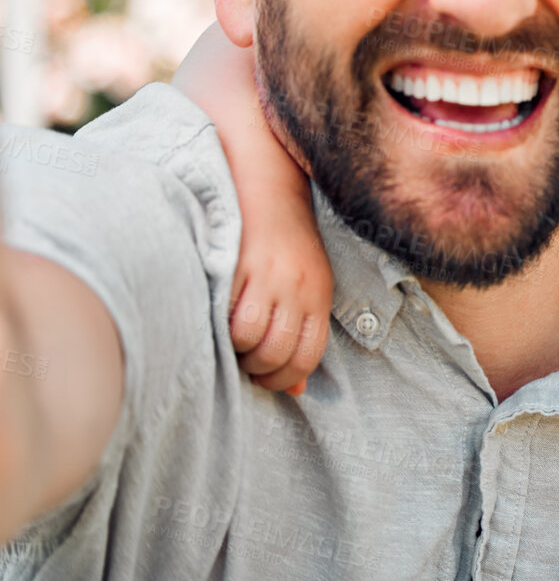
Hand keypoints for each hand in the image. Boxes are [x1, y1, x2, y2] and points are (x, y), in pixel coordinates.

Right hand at [228, 222, 330, 394]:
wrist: (270, 188)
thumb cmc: (287, 248)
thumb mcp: (308, 289)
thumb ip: (303, 334)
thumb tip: (297, 392)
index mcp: (319, 295)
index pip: (307, 358)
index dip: (284, 380)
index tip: (266, 380)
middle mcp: (298, 287)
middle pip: (276, 354)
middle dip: (256, 370)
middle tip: (243, 361)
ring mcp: (268, 276)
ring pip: (249, 338)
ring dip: (234, 351)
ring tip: (228, 341)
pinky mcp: (238, 264)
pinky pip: (225, 312)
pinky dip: (217, 325)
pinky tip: (216, 318)